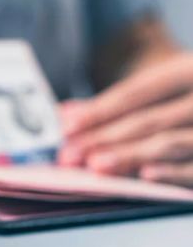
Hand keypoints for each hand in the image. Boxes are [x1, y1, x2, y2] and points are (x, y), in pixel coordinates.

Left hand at [58, 54, 192, 186]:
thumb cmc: (190, 97)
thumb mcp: (165, 88)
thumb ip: (117, 104)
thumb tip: (66, 115)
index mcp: (188, 70)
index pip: (135, 93)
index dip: (99, 110)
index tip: (67, 127)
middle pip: (148, 120)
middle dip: (104, 139)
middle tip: (71, 154)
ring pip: (170, 142)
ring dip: (130, 156)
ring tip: (96, 165)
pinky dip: (173, 173)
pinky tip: (146, 175)